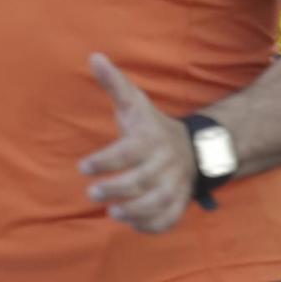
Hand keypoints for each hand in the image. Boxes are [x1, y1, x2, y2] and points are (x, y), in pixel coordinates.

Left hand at [78, 54, 196, 233]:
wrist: (197, 148)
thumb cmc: (152, 127)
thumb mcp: (135, 104)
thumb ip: (114, 84)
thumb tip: (94, 56)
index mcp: (151, 139)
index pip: (130, 151)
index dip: (106, 161)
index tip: (83, 167)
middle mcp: (166, 163)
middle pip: (143, 180)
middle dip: (117, 188)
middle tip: (93, 193)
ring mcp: (175, 184)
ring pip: (159, 202)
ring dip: (135, 210)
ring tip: (113, 212)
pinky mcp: (179, 202)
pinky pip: (169, 218)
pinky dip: (152, 225)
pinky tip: (132, 222)